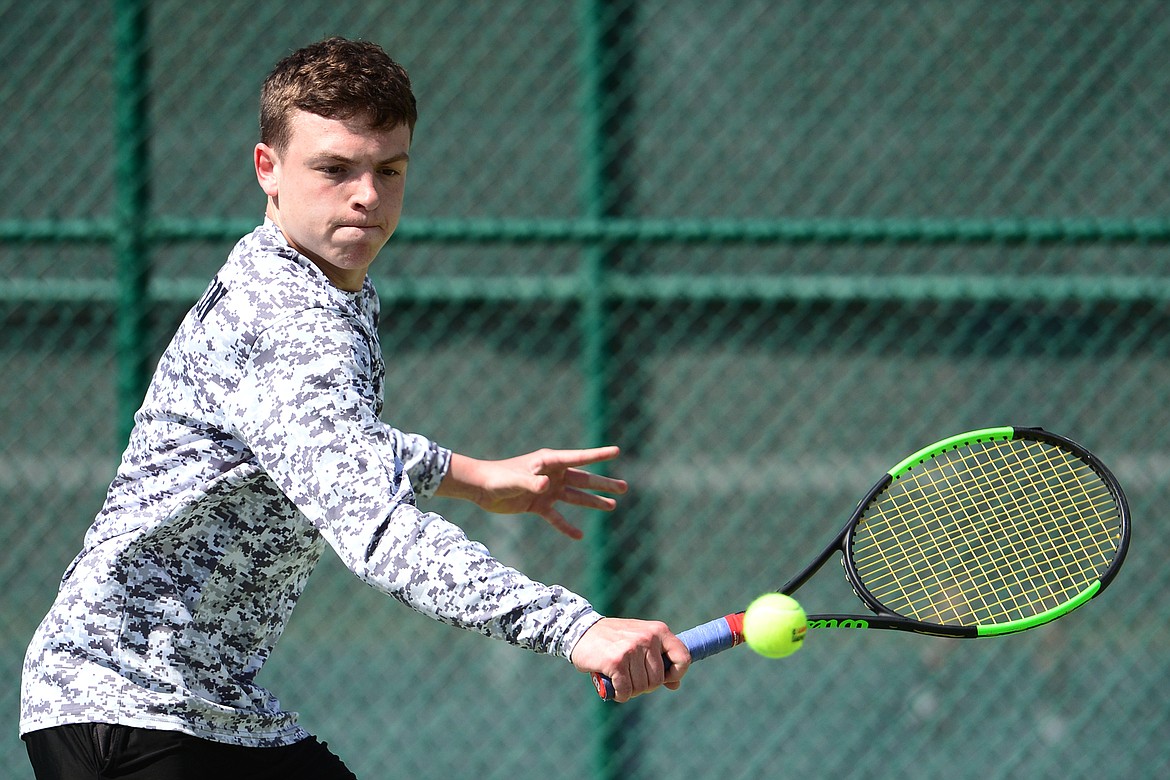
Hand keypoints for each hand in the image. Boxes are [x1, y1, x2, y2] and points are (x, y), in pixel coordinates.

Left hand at [436, 446, 628, 538]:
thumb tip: (547, 486)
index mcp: (549, 461)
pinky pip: (556, 517)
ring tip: (612, 506)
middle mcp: (552, 474)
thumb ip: (531, 483)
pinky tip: (579, 535)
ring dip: (593, 502)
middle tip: (625, 487)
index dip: (598, 455)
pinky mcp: (538, 505)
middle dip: (603, 484)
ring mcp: (546, 490)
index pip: (579, 458)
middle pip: (583, 479)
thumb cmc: (497, 477)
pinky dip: (566, 526)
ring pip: (575, 497)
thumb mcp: (515, 480)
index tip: (616, 451)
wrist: (480, 488)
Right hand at [570, 617, 689, 701]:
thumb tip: (675, 684)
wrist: (581, 630)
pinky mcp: (616, 661)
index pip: (683, 658)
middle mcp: (648, 638)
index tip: (665, 678)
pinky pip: (626, 691)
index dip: (676, 673)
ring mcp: (632, 649)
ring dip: (630, 690)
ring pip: (641, 688)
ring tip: (620, 679)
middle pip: (657, 680)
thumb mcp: (640, 642)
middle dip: (644, 686)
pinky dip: (620, 694)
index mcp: (658, 631)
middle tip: (630, 678)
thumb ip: (658, 660)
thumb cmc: (613, 639)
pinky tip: (613, 687)